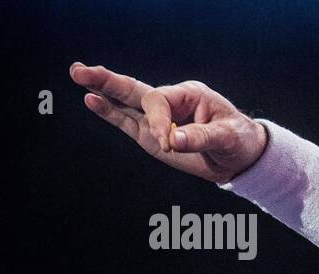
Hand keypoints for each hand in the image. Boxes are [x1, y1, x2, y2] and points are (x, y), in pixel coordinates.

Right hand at [69, 61, 267, 183]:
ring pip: (126, 102)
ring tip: (78, 74)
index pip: (160, 102)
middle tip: (82, 71)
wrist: (240, 157)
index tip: (169, 143)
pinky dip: (110, 113)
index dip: (158, 121)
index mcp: (188, 95)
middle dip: (109, 81)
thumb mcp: (227, 137)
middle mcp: (170, 102)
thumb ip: (200, 138)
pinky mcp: (151, 136)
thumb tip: (174, 140)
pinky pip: (128, 122)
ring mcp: (157, 119)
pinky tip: (91, 100)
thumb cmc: (238, 140)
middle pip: (134, 89)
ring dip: (102, 90)